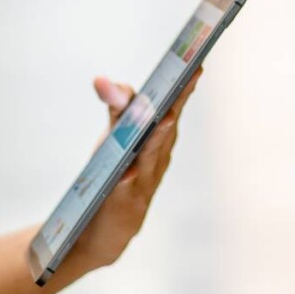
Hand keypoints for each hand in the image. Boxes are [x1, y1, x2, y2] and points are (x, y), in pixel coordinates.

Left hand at [57, 71, 201, 276]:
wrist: (96, 229)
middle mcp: (158, 158)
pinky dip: (128, 181)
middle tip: (187, 83)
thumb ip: (117, 107)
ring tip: (162, 120)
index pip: (175, 106)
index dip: (186, 87)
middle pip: (168, 127)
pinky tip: (125, 174)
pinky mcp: (125, 207)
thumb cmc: (113, 175)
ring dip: (157, 138)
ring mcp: (144, 183)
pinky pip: (127, 191)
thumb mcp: (114, 136)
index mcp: (159, 138)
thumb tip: (101, 79)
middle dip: (177, 104)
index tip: (198, 63)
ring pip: (151, 157)